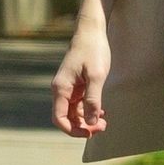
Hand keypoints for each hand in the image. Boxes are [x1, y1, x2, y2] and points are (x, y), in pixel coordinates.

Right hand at [51, 23, 110, 138]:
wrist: (91, 31)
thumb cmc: (93, 50)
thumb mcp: (96, 76)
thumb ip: (93, 100)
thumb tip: (92, 121)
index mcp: (61, 88)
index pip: (59, 118)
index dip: (73, 130)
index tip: (90, 132)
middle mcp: (61, 89)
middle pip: (66, 118)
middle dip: (83, 127)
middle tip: (103, 127)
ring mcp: (68, 88)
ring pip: (73, 112)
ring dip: (87, 120)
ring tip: (105, 122)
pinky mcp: (76, 85)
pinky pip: (79, 104)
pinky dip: (89, 110)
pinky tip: (101, 112)